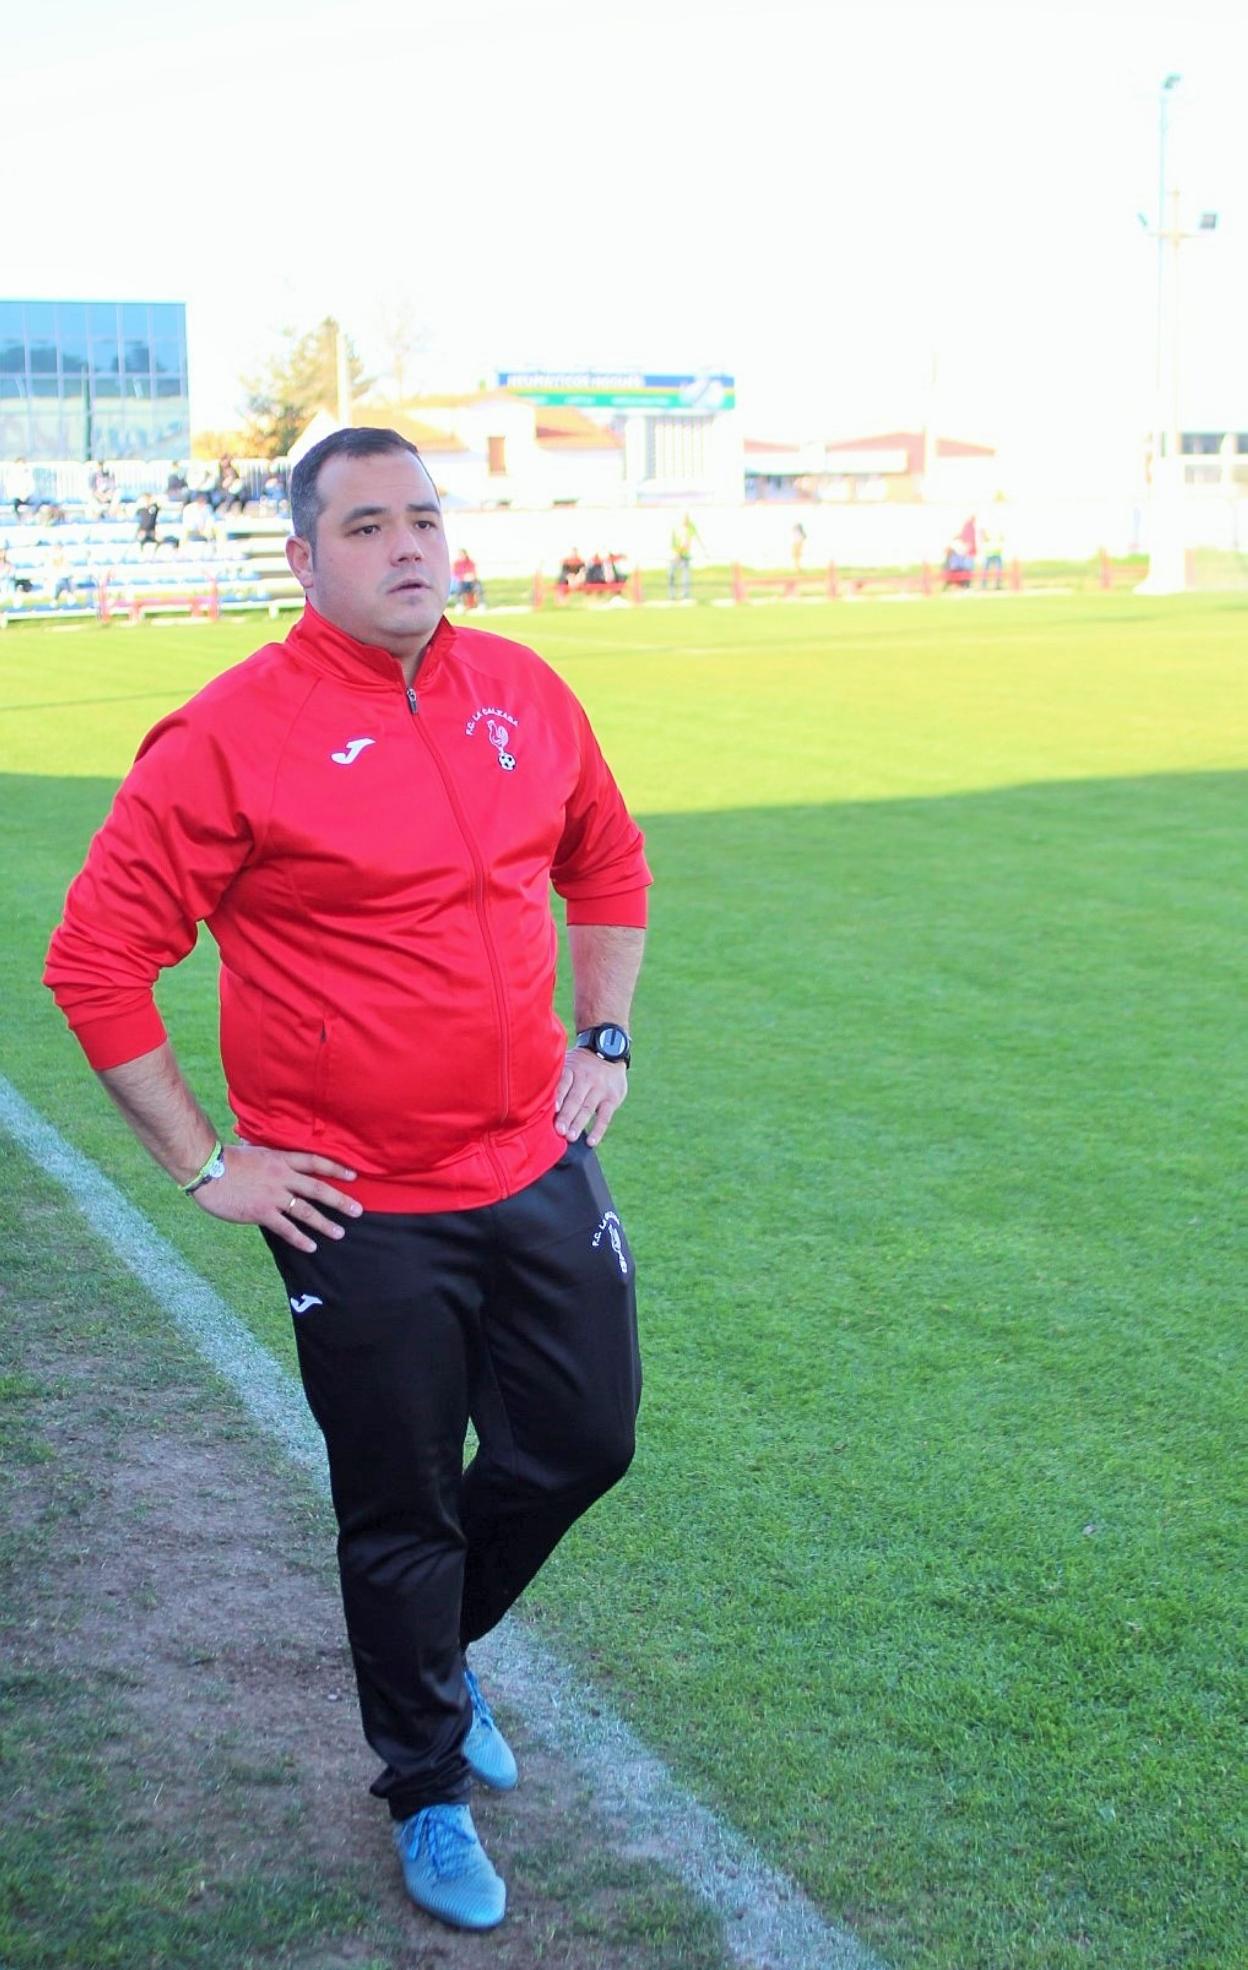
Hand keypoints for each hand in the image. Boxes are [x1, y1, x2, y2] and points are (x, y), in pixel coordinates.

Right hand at [191, 1143, 362, 1252]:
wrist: (207, 1169)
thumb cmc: (227, 1159)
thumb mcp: (255, 1150)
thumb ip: (270, 1156)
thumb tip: (277, 1155)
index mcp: (281, 1159)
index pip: (315, 1162)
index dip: (336, 1168)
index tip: (353, 1176)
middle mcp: (282, 1177)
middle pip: (318, 1189)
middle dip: (340, 1200)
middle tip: (358, 1211)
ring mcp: (273, 1196)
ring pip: (306, 1211)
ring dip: (325, 1223)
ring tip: (340, 1233)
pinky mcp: (261, 1213)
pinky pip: (286, 1228)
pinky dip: (300, 1238)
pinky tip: (311, 1247)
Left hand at [555, 1047, 627, 1147]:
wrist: (609, 1052)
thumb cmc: (579, 1064)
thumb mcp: (567, 1062)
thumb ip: (554, 1078)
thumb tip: (529, 1096)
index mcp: (572, 1069)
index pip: (564, 1082)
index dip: (559, 1095)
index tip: (553, 1108)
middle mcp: (586, 1078)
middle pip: (575, 1098)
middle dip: (567, 1115)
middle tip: (559, 1130)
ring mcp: (600, 1089)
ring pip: (588, 1108)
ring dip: (579, 1124)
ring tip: (571, 1137)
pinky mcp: (612, 1098)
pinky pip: (605, 1116)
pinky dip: (598, 1130)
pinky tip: (591, 1142)